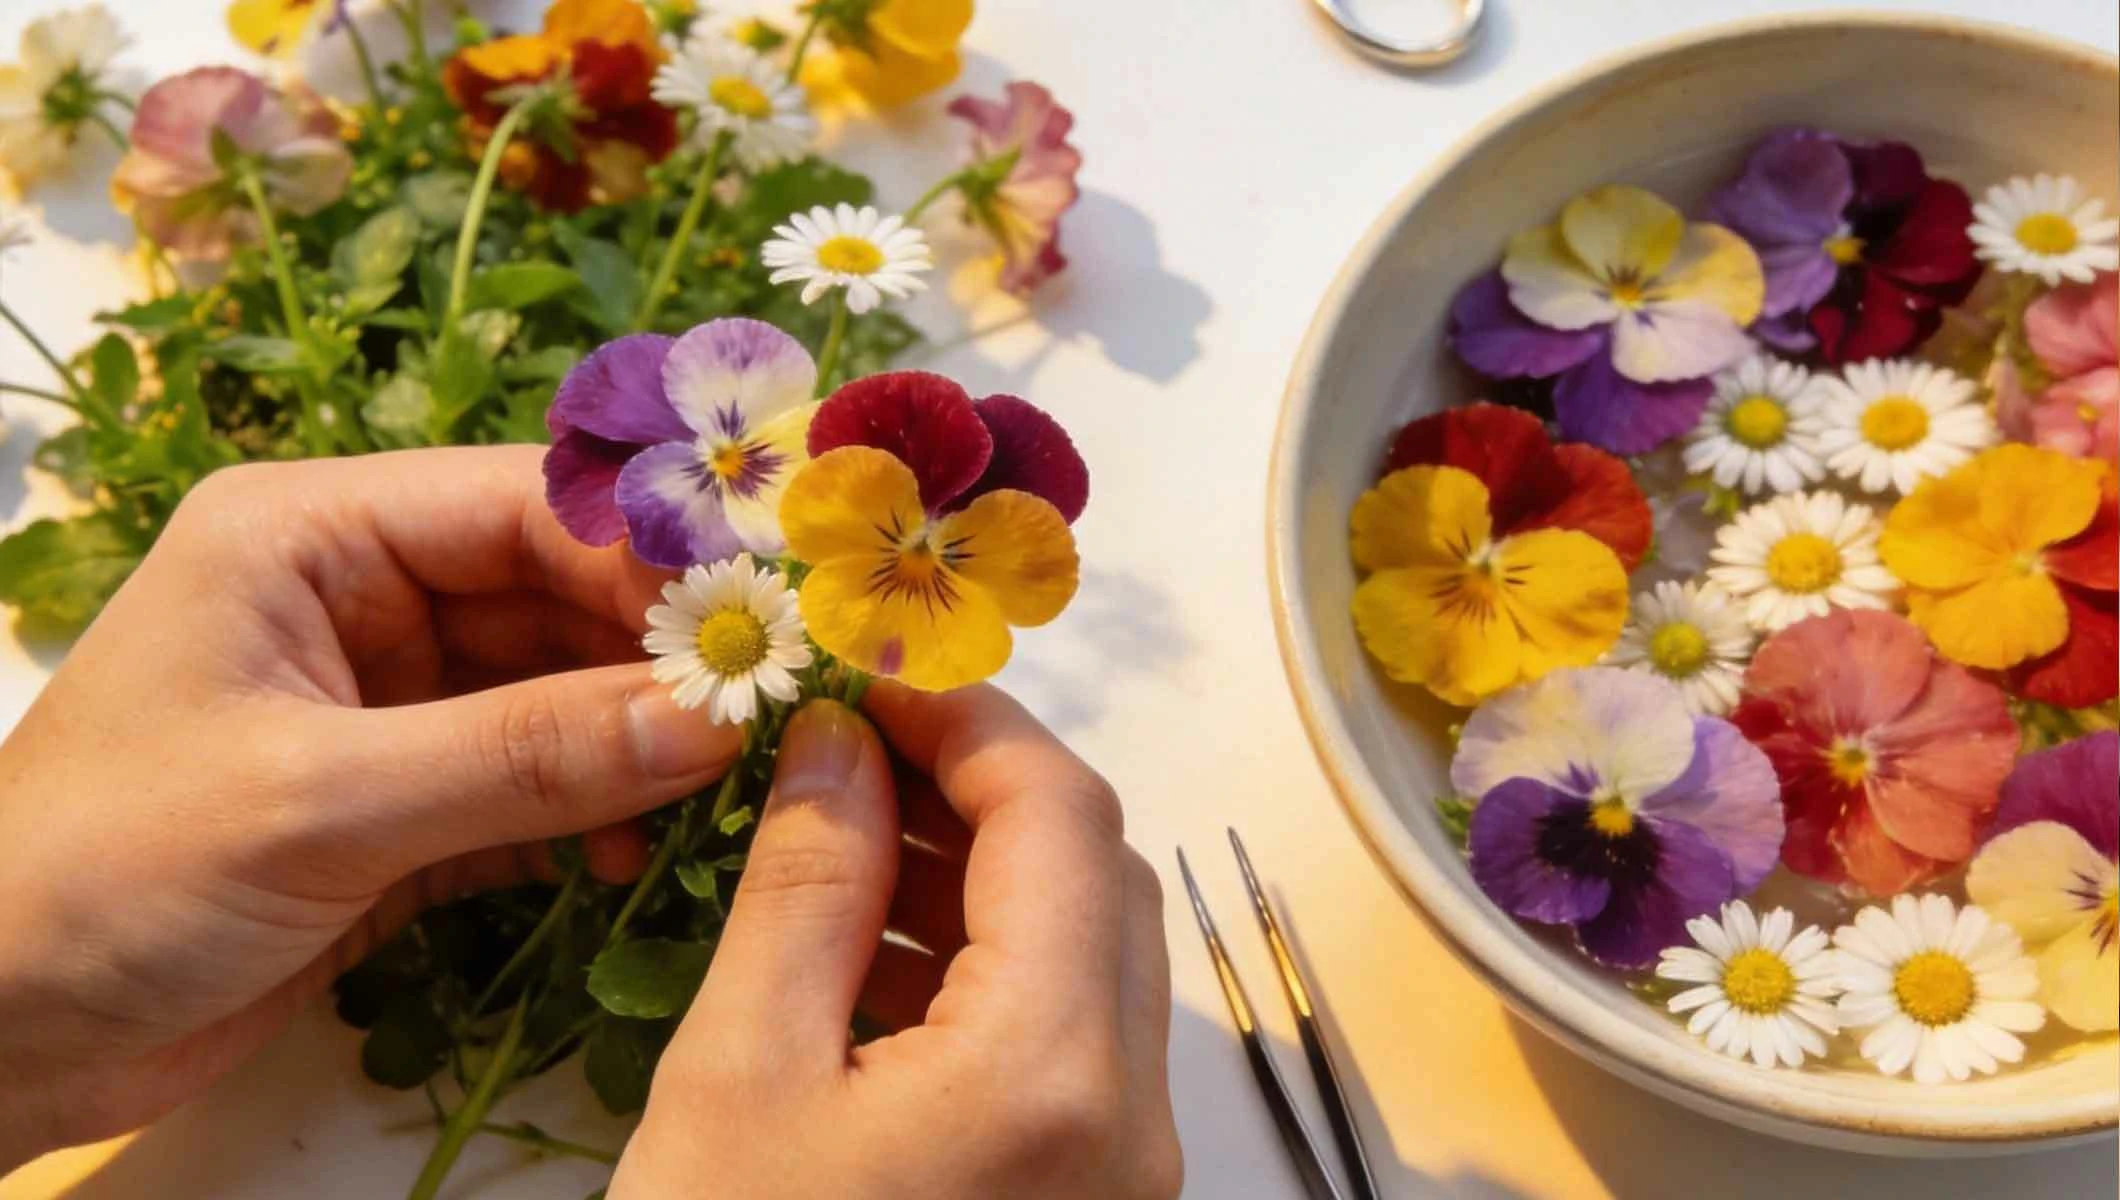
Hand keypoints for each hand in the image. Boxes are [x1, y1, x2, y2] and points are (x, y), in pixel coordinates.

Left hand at [0, 447, 742, 1166]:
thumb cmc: (105, 873)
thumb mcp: (322, 802)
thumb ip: (526, 756)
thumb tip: (714, 716)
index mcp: (310, 535)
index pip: (521, 505)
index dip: (647, 554)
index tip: (766, 610)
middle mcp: (357, 600)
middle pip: (554, 596)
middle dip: (659, 654)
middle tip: (776, 707)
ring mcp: (385, 706)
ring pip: (557, 694)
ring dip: (639, 741)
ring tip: (728, 786)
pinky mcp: (400, 806)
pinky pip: (533, 783)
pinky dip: (593, 814)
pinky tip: (643, 853)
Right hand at [610, 684, 1182, 1199]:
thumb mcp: (738, 1080)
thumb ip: (805, 886)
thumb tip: (835, 739)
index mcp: (1055, 1071)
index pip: (1060, 814)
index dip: (965, 720)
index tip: (860, 679)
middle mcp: (1132, 1115)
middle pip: (1092, 876)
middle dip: (972, 791)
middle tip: (840, 754)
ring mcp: (1124, 1169)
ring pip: (1081, 954)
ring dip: (972, 875)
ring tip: (829, 843)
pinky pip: (1059, 1039)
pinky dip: (974, 970)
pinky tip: (860, 958)